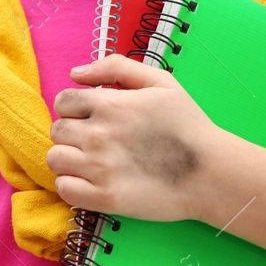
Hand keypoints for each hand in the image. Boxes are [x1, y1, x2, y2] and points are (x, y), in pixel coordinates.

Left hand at [47, 53, 226, 221]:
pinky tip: (91, 182)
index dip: (74, 108)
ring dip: (68, 160)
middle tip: (95, 141)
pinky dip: (72, 186)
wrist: (210, 172)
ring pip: (55, 160)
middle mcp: (98, 135)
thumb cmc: (188, 125)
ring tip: (91, 162)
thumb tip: (76, 73)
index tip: (91, 118)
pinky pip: (64, 189)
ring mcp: (99, 168)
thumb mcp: (160, 81)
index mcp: (108, 104)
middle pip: (57, 131)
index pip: (63, 101)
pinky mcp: (104, 198)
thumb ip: (116, 67)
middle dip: (72, 134)